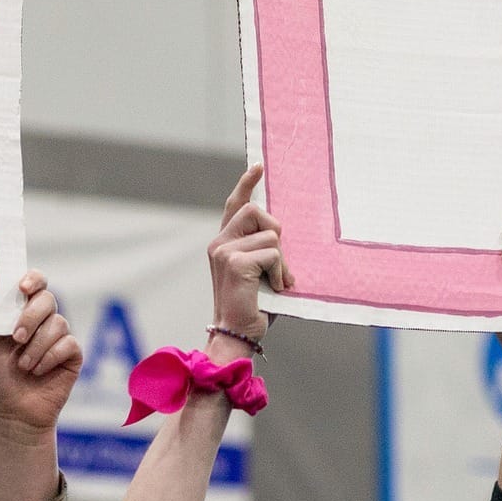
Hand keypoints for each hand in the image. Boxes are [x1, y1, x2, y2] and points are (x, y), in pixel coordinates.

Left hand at [0, 272, 82, 432]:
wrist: (12, 410)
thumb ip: (2, 316)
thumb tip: (12, 294)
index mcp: (22, 312)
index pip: (35, 284)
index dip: (33, 279)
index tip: (22, 289)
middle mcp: (42, 320)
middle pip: (48, 299)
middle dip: (31, 316)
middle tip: (17, 338)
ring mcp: (59, 337)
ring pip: (58, 323)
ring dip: (37, 346)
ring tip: (24, 366)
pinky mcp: (73, 355)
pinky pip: (68, 344)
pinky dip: (50, 357)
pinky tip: (38, 371)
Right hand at [208, 166, 289, 348]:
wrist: (235, 334)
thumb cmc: (252, 306)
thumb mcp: (257, 271)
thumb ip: (262, 248)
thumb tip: (280, 233)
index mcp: (223, 242)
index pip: (235, 204)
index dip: (247, 184)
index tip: (258, 166)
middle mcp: (219, 242)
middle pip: (257, 211)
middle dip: (275, 232)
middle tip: (279, 262)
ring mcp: (225, 251)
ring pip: (270, 234)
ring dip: (281, 260)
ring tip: (275, 281)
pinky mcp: (235, 262)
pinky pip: (273, 254)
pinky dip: (280, 272)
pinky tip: (275, 288)